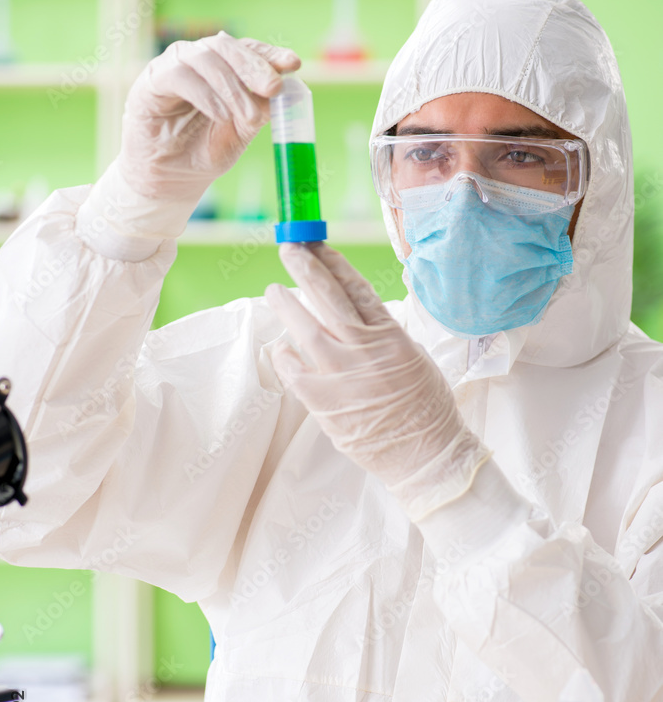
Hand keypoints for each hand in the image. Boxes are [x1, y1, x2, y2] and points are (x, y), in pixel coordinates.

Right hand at [118, 31, 300, 205]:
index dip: (270, 54)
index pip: (247, 49)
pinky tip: (221, 115)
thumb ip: (260, 109)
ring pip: (205, 58)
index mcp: (221, 67)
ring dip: (232, 87)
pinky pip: (179, 76)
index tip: (293, 64)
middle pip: (226, 46)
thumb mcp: (242, 131)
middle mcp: (197, 59)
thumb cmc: (204, 151)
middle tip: (274, 89)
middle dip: (254, 67)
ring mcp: (173, 66)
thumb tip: (287, 91)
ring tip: (249, 117)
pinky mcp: (151, 81)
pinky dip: (205, 94)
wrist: (171, 179)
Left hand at [265, 243, 490, 517]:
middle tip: (289, 249)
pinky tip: (279, 346)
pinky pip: (293, 370)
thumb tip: (357, 319)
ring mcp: (341, 374)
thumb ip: (383, 336)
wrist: (427, 454)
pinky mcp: (323, 401)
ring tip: (273, 291)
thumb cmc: (427, 409)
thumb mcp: (414, 358)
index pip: (355, 288)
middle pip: (327, 297)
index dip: (333, 263)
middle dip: (305, 268)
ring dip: (287, 305)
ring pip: (305, 328)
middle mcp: (363, 348)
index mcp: (390, 335)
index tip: (318, 246)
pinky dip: (284, 355)